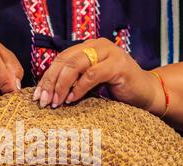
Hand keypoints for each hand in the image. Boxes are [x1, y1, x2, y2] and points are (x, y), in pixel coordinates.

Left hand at [33, 38, 164, 113]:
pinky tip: (71, 100)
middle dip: (51, 82)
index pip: (61, 59)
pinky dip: (79, 88)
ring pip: (76, 65)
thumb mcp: (89, 84)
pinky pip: (91, 75)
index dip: (47, 77)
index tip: (37, 96)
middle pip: (65, 61)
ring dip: (62, 85)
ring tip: (55, 102)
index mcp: (88, 47)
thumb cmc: (116, 90)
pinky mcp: (118, 65)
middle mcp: (98, 45)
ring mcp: (109, 53)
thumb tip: (47, 92)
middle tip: (43, 101)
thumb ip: (73, 81)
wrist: (145, 94)